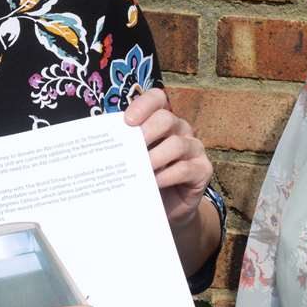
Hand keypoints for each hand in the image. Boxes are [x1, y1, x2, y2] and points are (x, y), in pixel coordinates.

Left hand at [124, 87, 211, 228]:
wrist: (166, 208)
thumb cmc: (146, 177)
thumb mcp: (134, 159)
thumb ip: (125, 147)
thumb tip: (103, 145)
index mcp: (162, 120)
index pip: (157, 99)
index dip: (143, 105)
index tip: (127, 122)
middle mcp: (181, 129)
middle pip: (166, 119)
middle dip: (146, 132)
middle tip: (129, 149)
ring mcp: (194, 148)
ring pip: (176, 144)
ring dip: (154, 157)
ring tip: (139, 170)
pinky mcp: (203, 170)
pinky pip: (185, 169)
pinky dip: (166, 176)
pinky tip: (153, 183)